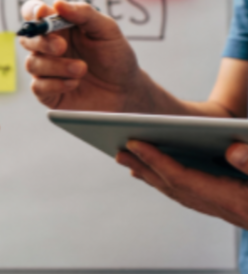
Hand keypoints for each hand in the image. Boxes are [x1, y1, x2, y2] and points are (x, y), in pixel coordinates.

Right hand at [19, 0, 143, 110]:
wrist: (125, 89)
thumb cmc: (115, 56)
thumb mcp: (107, 29)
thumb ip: (84, 13)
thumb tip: (57, 3)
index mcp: (59, 27)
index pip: (34, 13)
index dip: (32, 11)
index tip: (43, 13)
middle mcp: (48, 46)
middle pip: (27, 39)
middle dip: (42, 42)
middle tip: (62, 47)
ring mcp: (46, 69)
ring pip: (32, 64)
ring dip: (57, 66)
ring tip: (82, 69)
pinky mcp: (47, 92)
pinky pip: (37, 86)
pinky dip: (56, 84)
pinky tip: (74, 83)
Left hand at [117, 141, 247, 228]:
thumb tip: (232, 150)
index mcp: (235, 201)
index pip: (182, 178)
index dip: (156, 159)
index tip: (134, 143)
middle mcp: (226, 209)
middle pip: (174, 187)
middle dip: (144, 167)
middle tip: (119, 153)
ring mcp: (227, 211)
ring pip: (180, 193)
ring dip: (153, 176)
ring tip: (130, 163)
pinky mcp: (231, 208)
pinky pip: (191, 195)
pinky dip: (172, 183)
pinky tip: (162, 177)